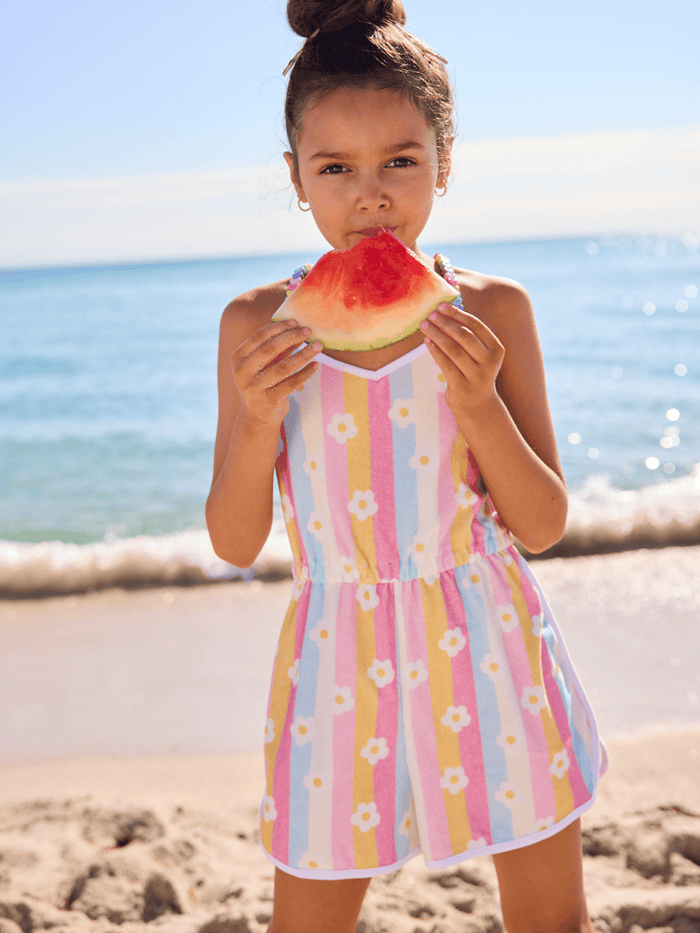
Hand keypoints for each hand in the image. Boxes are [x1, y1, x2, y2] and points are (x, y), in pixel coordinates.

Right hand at [231, 319, 321, 427]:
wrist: (257, 418)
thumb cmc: (262, 384)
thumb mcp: (265, 365)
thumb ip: (278, 349)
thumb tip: (298, 329)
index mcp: (238, 358)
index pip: (259, 337)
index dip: (278, 328)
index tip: (295, 321)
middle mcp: (242, 373)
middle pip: (270, 349)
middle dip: (292, 337)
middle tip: (309, 331)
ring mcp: (254, 388)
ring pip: (283, 367)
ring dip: (303, 354)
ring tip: (318, 346)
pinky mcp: (268, 401)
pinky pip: (291, 384)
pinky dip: (305, 373)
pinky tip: (315, 366)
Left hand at [421, 303, 504, 417]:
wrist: (477, 405)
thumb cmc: (474, 371)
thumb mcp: (479, 354)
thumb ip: (469, 335)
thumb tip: (446, 311)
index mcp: (496, 349)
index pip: (477, 326)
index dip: (458, 314)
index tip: (442, 306)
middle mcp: (489, 362)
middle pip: (465, 337)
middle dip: (446, 323)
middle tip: (431, 315)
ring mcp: (477, 376)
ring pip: (453, 350)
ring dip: (437, 335)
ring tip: (425, 325)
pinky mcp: (462, 386)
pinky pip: (445, 364)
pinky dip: (434, 351)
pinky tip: (427, 341)